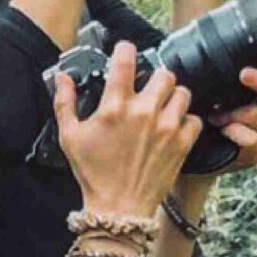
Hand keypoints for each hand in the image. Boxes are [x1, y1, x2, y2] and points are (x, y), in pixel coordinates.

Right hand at [54, 41, 198, 218]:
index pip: (125, 60)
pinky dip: (186, 121)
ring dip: (173, 97)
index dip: (126, 49)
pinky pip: (194, 119)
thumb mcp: (69, 137)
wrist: (119, 208)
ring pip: (182, 93)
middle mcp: (143, 113)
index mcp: (114, 107)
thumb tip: (62, 79)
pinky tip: (173, 128)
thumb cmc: (93, 174)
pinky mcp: (182, 144)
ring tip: (163, 108)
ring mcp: (166, 128)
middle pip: (163, 74)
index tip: (126, 51)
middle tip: (148, 89)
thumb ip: (65, 103)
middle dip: (155, 78)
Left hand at [192, 59, 256, 175]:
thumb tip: (213, 26)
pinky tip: (222, 130)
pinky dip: (234, 132)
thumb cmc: (202, 113)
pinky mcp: (254, 155)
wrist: (189, 151)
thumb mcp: (214, 87)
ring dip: (236, 113)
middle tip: (245, 74)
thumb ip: (221, 66)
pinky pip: (251, 139)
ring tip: (216, 115)